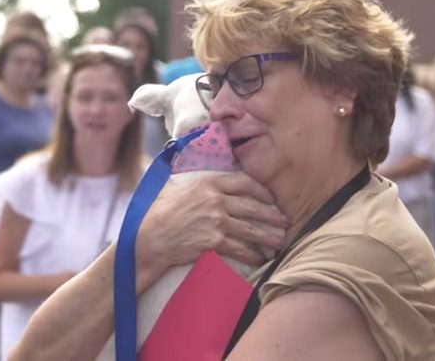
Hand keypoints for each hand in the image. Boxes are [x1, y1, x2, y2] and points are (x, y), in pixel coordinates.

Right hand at [135, 173, 288, 285]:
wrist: (149, 237)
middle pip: (252, 206)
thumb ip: (197, 180)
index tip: (272, 197)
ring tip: (280, 242)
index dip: (261, 190)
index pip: (243, 182)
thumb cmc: (159, 211)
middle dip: (272, 214)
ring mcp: (215, 221)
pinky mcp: (213, 241)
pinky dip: (252, 255)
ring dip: (268, 237)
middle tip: (285, 220)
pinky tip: (260, 259)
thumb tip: (208, 174)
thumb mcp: (178, 186)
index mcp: (207, 182)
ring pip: (250, 229)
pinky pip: (240, 248)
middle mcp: (214, 199)